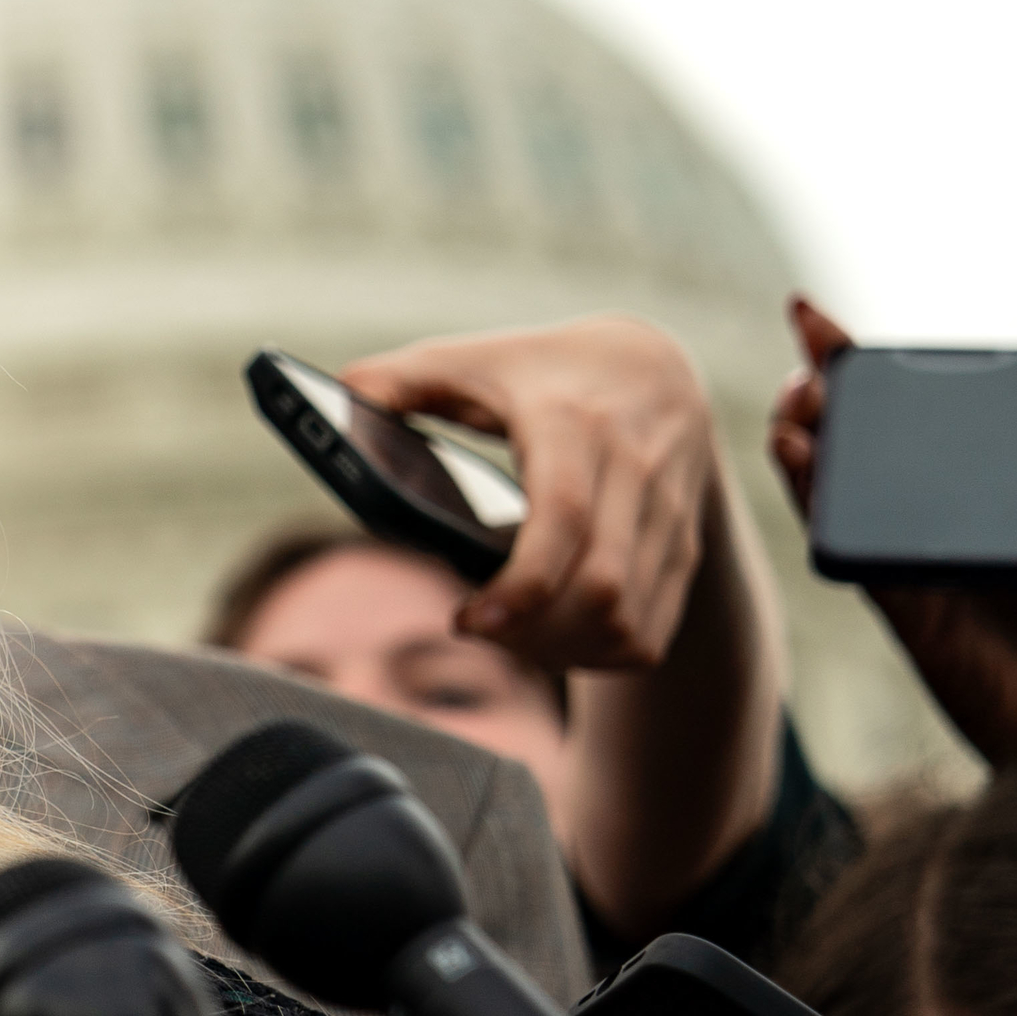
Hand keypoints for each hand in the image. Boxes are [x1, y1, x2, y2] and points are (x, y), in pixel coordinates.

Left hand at [339, 317, 725, 671]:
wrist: (654, 372)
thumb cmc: (538, 371)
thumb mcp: (468, 360)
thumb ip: (394, 381)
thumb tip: (332, 404)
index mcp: (575, 422)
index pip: (565, 517)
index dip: (521, 584)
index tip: (466, 620)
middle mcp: (635, 469)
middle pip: (600, 587)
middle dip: (529, 632)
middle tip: (473, 626)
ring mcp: (668, 516)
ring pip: (627, 621)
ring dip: (558, 649)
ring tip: (506, 634)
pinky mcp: (684, 553)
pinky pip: (648, 634)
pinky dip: (593, 655)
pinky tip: (548, 636)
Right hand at [770, 296, 1016, 766]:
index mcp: (981, 486)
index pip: (913, 410)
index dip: (859, 362)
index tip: (813, 314)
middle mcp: (933, 516)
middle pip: (857, 439)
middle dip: (817, 392)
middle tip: (809, 364)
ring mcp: (908, 558)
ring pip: (834, 486)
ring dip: (804, 439)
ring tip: (796, 401)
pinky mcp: (898, 602)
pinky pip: (845, 543)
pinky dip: (816, 499)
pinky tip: (800, 458)